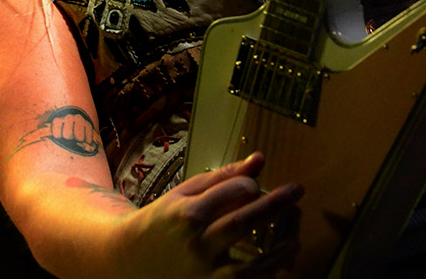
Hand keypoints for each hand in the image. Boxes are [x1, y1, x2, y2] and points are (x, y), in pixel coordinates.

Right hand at [118, 152, 302, 277]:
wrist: (129, 261)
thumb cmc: (163, 221)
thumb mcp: (186, 192)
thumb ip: (224, 177)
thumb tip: (259, 159)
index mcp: (187, 214)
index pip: (231, 193)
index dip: (250, 185)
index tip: (257, 184)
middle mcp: (195, 245)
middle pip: (242, 223)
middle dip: (275, 205)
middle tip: (297, 190)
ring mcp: (202, 274)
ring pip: (248, 268)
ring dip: (277, 254)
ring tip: (296, 240)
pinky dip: (263, 278)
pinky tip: (278, 267)